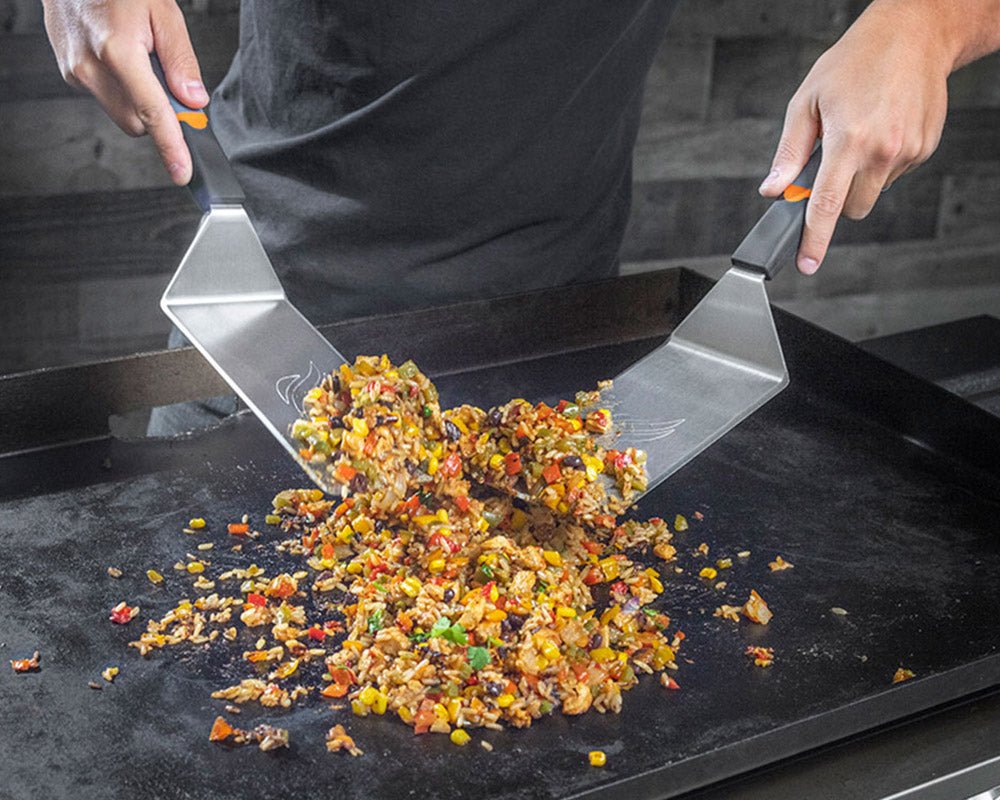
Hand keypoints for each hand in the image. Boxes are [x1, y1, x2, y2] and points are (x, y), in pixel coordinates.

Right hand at [42, 0, 207, 184]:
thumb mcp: (163, 11)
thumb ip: (181, 60)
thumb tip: (194, 101)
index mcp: (118, 50)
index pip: (152, 113)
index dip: (171, 147)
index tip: (182, 172)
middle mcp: (90, 66)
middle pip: (136, 123)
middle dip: (157, 113)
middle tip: (167, 81)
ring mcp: (75, 70)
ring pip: (121, 112)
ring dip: (138, 98)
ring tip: (138, 58)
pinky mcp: (69, 72)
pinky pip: (105, 96)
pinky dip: (121, 87)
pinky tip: (119, 55)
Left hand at [759, 0, 950, 273]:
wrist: (914, 35)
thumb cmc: (855, 62)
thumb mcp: (806, 101)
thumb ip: (789, 153)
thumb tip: (774, 189)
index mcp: (849, 140)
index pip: (827, 205)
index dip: (814, 239)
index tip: (806, 264)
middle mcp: (883, 150)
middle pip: (852, 209)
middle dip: (837, 197)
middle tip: (832, 161)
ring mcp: (909, 152)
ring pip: (873, 192)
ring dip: (860, 177)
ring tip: (860, 132)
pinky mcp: (925, 149)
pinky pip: (893, 174)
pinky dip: (882, 162)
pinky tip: (881, 128)